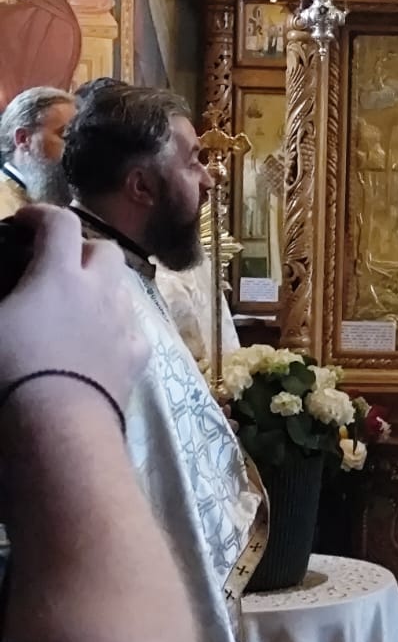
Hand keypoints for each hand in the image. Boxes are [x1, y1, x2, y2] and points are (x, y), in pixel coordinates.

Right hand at [0, 207, 147, 407]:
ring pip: (123, 288)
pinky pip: (133, 329)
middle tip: (56, 265)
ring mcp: (125, 323)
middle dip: (82, 250)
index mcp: (57, 274)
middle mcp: (100, 290)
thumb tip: (7, 305)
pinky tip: (101, 341)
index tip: (24, 222)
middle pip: (105, 251)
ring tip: (77, 304)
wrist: (56, 426)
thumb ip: (1, 298)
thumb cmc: (5, 371)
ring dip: (102, 286)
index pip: (59, 224)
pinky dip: (117, 326)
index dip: (42, 215)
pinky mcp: (139, 357)